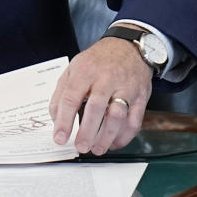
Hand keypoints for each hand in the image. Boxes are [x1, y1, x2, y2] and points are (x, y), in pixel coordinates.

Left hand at [48, 33, 152, 154]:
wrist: (129, 47)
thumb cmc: (98, 61)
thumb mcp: (73, 68)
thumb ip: (61, 92)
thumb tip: (55, 118)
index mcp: (85, 70)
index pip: (71, 97)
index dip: (64, 121)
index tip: (60, 138)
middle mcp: (106, 78)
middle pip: (96, 108)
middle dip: (87, 132)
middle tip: (80, 147)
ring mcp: (126, 87)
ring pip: (117, 116)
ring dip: (106, 137)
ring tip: (96, 149)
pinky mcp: (141, 96)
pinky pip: (135, 120)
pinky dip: (124, 136)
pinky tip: (113, 143)